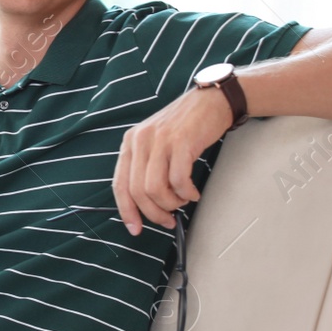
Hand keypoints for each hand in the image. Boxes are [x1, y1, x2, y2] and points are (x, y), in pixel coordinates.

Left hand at [113, 87, 232, 235]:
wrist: (211, 101)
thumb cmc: (186, 126)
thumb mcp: (156, 142)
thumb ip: (147, 168)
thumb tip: (146, 204)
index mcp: (131, 142)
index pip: (120, 184)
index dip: (127, 211)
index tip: (135, 228)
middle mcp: (141, 140)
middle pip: (138, 191)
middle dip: (154, 213)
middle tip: (168, 220)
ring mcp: (160, 140)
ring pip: (156, 189)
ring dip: (171, 204)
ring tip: (183, 200)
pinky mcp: (181, 142)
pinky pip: (179, 180)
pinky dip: (187, 193)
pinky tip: (193, 192)